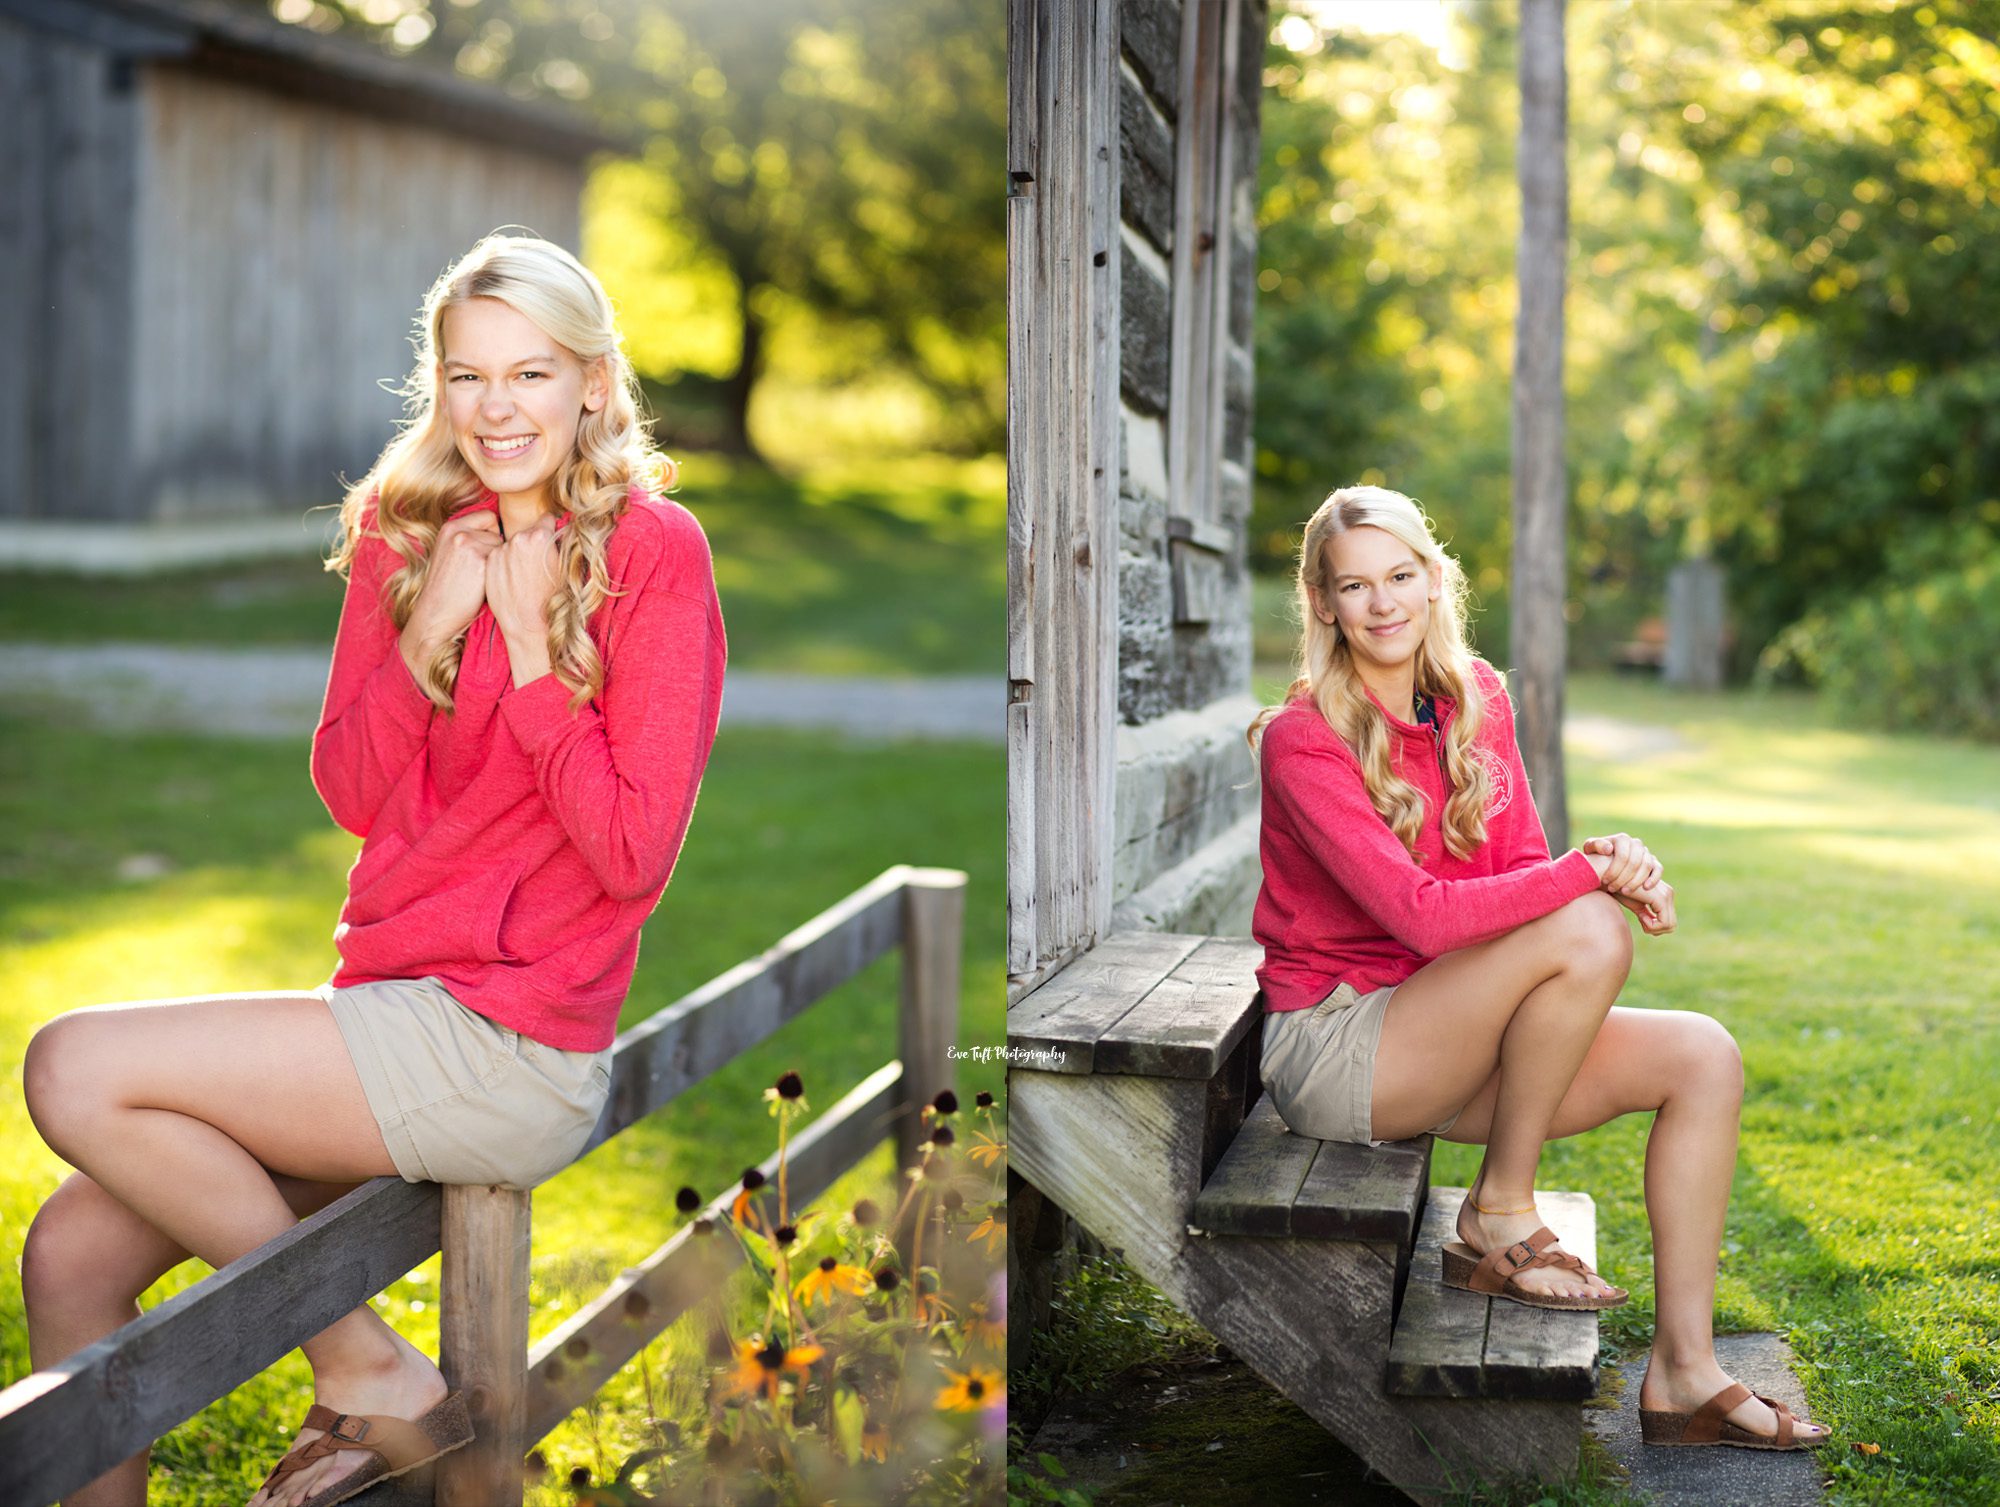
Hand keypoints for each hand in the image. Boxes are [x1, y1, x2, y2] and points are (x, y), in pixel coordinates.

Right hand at [402, 513, 500, 670]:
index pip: (488, 516)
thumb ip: (469, 537)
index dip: (492, 534)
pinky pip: (504, 561)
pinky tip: (484, 586)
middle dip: (496, 549)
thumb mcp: (451, 553)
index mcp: (450, 526)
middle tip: (480, 570)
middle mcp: (458, 532)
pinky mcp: (480, 561)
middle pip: (498, 531)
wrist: (436, 614)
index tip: (484, 553)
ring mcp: (468, 545)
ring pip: (503, 547)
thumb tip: (501, 531)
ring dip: (498, 563)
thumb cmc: (448, 588)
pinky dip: (498, 574)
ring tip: (480, 579)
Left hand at [486, 517, 559, 683]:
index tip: (550, 540)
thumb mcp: (565, 568)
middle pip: (527, 532)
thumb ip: (559, 545)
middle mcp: (518, 539)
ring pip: (512, 545)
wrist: (528, 625)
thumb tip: (559, 532)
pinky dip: (504, 564)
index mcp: (540, 536)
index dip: (550, 530)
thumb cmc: (552, 600)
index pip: (546, 519)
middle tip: (538, 564)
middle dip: (532, 543)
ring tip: (525, 576)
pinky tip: (513, 581)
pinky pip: (499, 557)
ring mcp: (501, 551)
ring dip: (517, 554)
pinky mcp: (489, 564)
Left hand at [1582, 832, 1661, 896]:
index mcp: (1622, 839)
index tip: (1605, 882)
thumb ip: (1596, 846)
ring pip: (1647, 866)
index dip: (1614, 870)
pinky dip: (1654, 878)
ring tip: (1624, 892)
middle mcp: (1636, 844)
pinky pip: (1658, 869)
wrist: (1605, 860)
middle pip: (1635, 862)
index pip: (1622, 856)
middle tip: (1612, 889)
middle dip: (1623, 878)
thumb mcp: (1590, 849)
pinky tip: (1646, 888)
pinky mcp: (1654, 862)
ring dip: (1636, 881)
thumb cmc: (1596, 855)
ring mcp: (1646, 852)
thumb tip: (1609, 848)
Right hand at [1613, 878, 1675, 935]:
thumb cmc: (1620, 889)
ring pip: (1670, 926)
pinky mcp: (1661, 899)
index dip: (1654, 927)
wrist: (1611, 877)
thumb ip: (1646, 914)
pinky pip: (1664, 923)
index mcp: (1665, 894)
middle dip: (1655, 929)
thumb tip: (1653, 928)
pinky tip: (1640, 917)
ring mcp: (1667, 895)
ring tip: (1640, 917)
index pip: (1669, 921)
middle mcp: (1669, 893)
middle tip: (1640, 920)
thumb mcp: (1636, 905)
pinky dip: (1651, 926)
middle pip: (1671, 925)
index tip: (1640, 918)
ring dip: (1653, 928)